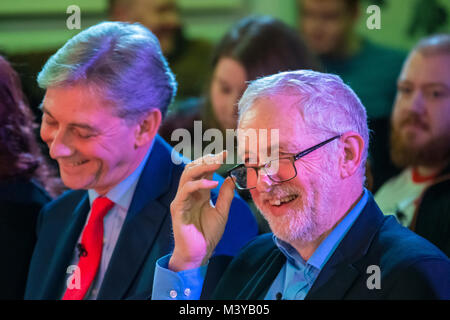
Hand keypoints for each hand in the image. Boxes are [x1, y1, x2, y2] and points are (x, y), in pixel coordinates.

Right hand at [169, 151, 235, 271]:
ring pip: (187, 175)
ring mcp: (181, 200)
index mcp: (198, 193)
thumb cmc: (207, 235)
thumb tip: (232, 178)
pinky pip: (186, 191)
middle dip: (208, 159)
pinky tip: (213, 183)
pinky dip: (199, 184)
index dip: (214, 161)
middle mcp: (188, 193)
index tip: (228, 153)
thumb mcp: (222, 212)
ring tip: (218, 162)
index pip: (203, 171)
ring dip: (203, 166)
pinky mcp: (178, 208)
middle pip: (193, 168)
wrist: (199, 254)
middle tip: (223, 154)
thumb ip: (226, 196)